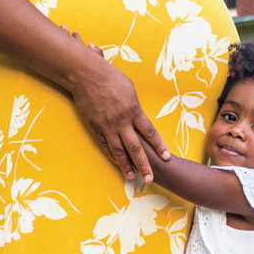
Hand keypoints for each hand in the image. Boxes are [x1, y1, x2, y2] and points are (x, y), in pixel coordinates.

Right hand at [62, 26, 170, 181]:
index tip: (167, 157)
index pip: (150, 133)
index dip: (159, 146)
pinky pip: (105, 145)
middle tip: (150, 178)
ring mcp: (107, 126)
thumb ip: (136, 107)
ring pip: (119, 151)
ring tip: (132, 177)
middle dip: (144, 165)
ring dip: (126, 165)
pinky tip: (118, 163)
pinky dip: (112, 155)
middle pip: (136, 148)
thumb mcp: (130, 89)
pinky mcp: (95, 127)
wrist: (86, 74)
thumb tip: (139, 117)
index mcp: (134, 111)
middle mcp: (122, 121)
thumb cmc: (111, 77)